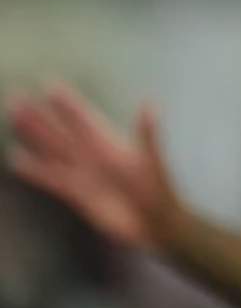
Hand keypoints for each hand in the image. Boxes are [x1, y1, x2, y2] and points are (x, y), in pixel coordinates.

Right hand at [7, 83, 181, 252]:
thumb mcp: (154, 162)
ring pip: (52, 150)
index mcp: (110, 144)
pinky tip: (17, 160)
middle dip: (39, 116)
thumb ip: (149, 136)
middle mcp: (93, 156)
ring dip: (34, 135)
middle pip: (61, 131)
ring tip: (14, 118)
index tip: (49, 85)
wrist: (155, 223)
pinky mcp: (77, 194)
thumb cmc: (159, 189)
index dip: (68, 104)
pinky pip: (51, 179)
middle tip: (16, 98)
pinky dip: (34, 170)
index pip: (84, 119)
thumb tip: (150, 105)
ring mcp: (84, 173)